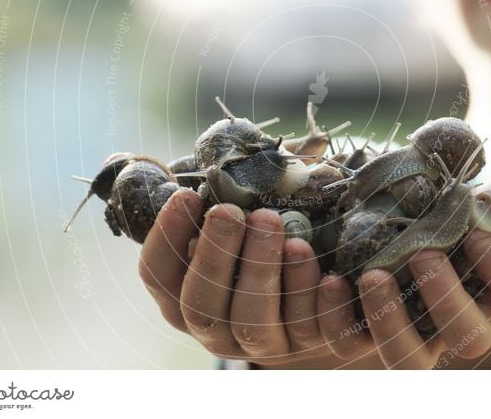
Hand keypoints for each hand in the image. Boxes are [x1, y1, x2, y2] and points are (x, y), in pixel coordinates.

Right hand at [138, 188, 334, 364]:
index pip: (159, 276)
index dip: (166, 237)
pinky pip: (309, 332)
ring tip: (283, 231)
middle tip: (232, 211)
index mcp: (188, 298)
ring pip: (253, 322)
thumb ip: (236, 198)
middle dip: (215, 255)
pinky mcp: (308, 347)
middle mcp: (218, 330)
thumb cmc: (269, 250)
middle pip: (202, 305)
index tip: (187, 194)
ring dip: (264, 273)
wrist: (321, 308)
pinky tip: (330, 276)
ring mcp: (262, 344)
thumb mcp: (245, 228)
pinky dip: (318, 302)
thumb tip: (255, 145)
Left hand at [315, 146, 490, 368]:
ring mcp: (424, 334)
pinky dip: (338, 318)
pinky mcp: (378, 331)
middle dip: (445, 298)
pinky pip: (358, 345)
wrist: (451, 247)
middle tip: (423, 253)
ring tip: (367, 276)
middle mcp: (471, 323)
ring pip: (410, 356)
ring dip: (389, 322)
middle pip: (467, 336)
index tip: (477, 233)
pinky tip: (328, 280)